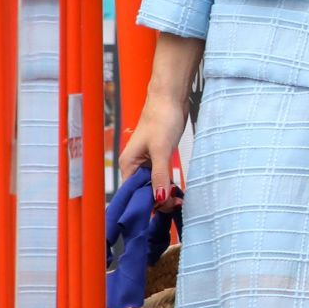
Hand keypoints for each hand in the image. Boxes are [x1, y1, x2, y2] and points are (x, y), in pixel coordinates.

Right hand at [118, 85, 187, 199]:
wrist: (171, 98)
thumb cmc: (162, 118)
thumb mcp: (161, 150)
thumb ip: (160, 175)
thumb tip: (159, 200)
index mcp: (129, 164)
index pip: (132, 194)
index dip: (147, 204)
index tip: (165, 209)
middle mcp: (135, 165)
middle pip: (143, 192)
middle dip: (158, 201)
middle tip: (177, 205)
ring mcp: (147, 162)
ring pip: (153, 186)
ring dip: (164, 194)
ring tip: (179, 201)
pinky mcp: (158, 158)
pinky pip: (161, 178)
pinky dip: (168, 185)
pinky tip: (178, 192)